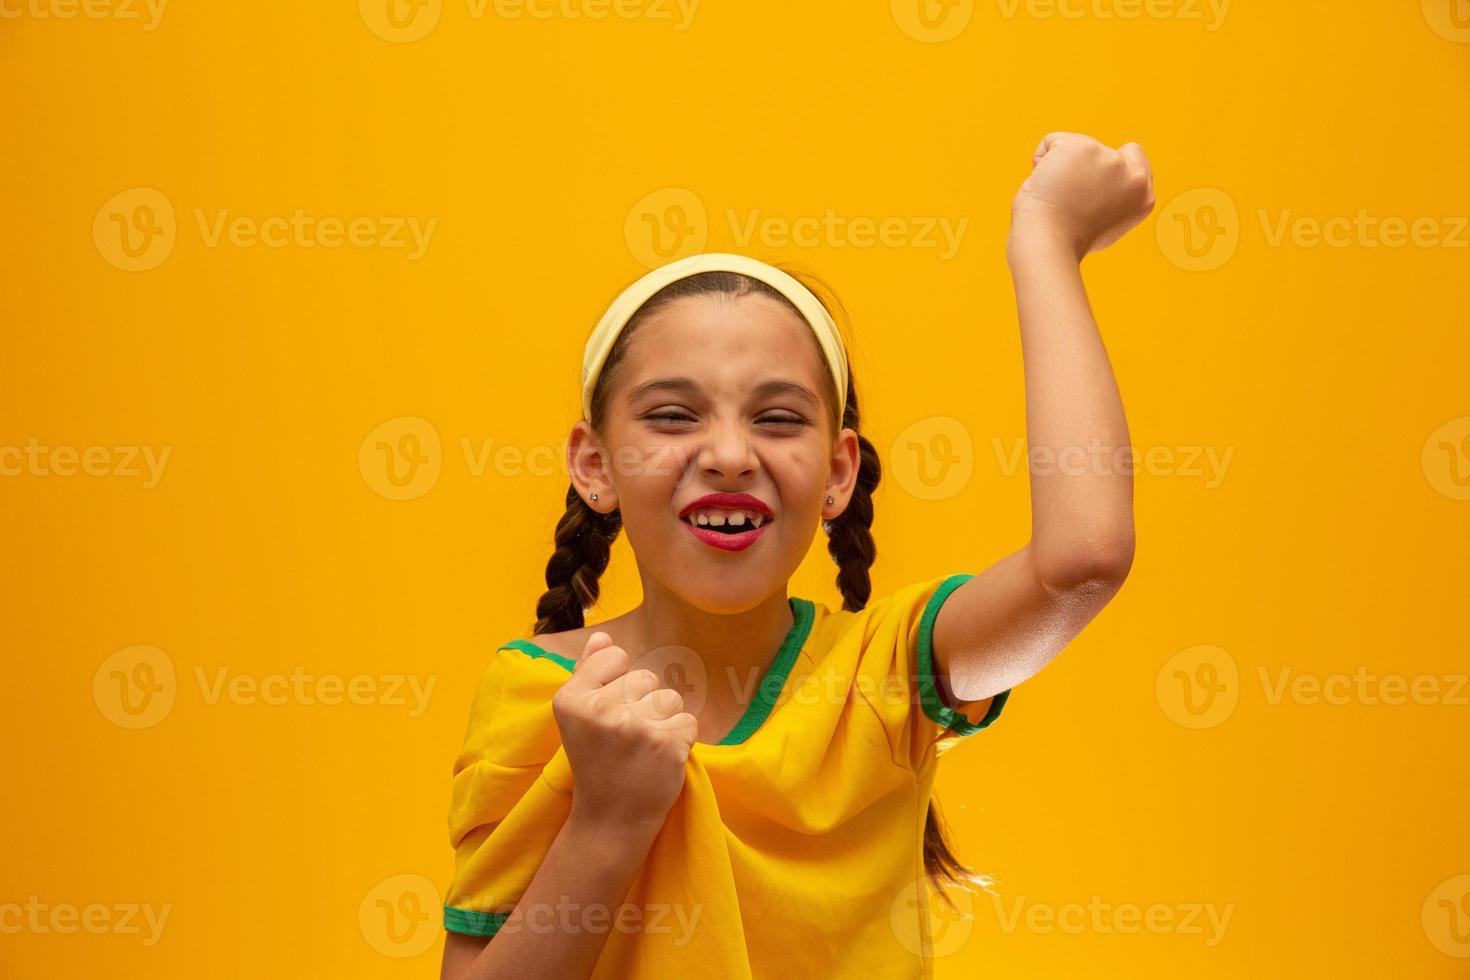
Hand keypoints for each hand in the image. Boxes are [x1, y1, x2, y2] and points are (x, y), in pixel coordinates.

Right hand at [552, 631, 699, 829]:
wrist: (609, 821)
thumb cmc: (597, 763)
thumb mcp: (579, 717)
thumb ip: (589, 673)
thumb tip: (604, 637)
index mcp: (571, 698)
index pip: (616, 657)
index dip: (619, 685)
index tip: (609, 716)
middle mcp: (599, 709)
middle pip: (646, 678)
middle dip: (643, 704)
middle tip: (627, 740)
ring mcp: (634, 727)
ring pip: (670, 698)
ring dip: (664, 722)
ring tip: (643, 750)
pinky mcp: (666, 744)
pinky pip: (689, 721)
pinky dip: (681, 740)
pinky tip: (659, 760)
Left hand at [1009, 132, 1154, 258]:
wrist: (1049, 243)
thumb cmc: (1068, 240)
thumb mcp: (1107, 221)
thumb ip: (1114, 195)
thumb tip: (1101, 178)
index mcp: (1143, 196)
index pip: (1133, 154)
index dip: (1107, 165)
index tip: (1091, 186)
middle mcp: (1133, 176)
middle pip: (1098, 150)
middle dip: (1080, 169)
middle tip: (1070, 201)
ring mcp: (1109, 159)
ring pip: (1074, 146)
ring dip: (1059, 168)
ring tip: (1056, 197)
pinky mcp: (1082, 147)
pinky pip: (1049, 143)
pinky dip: (1039, 161)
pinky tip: (1042, 185)